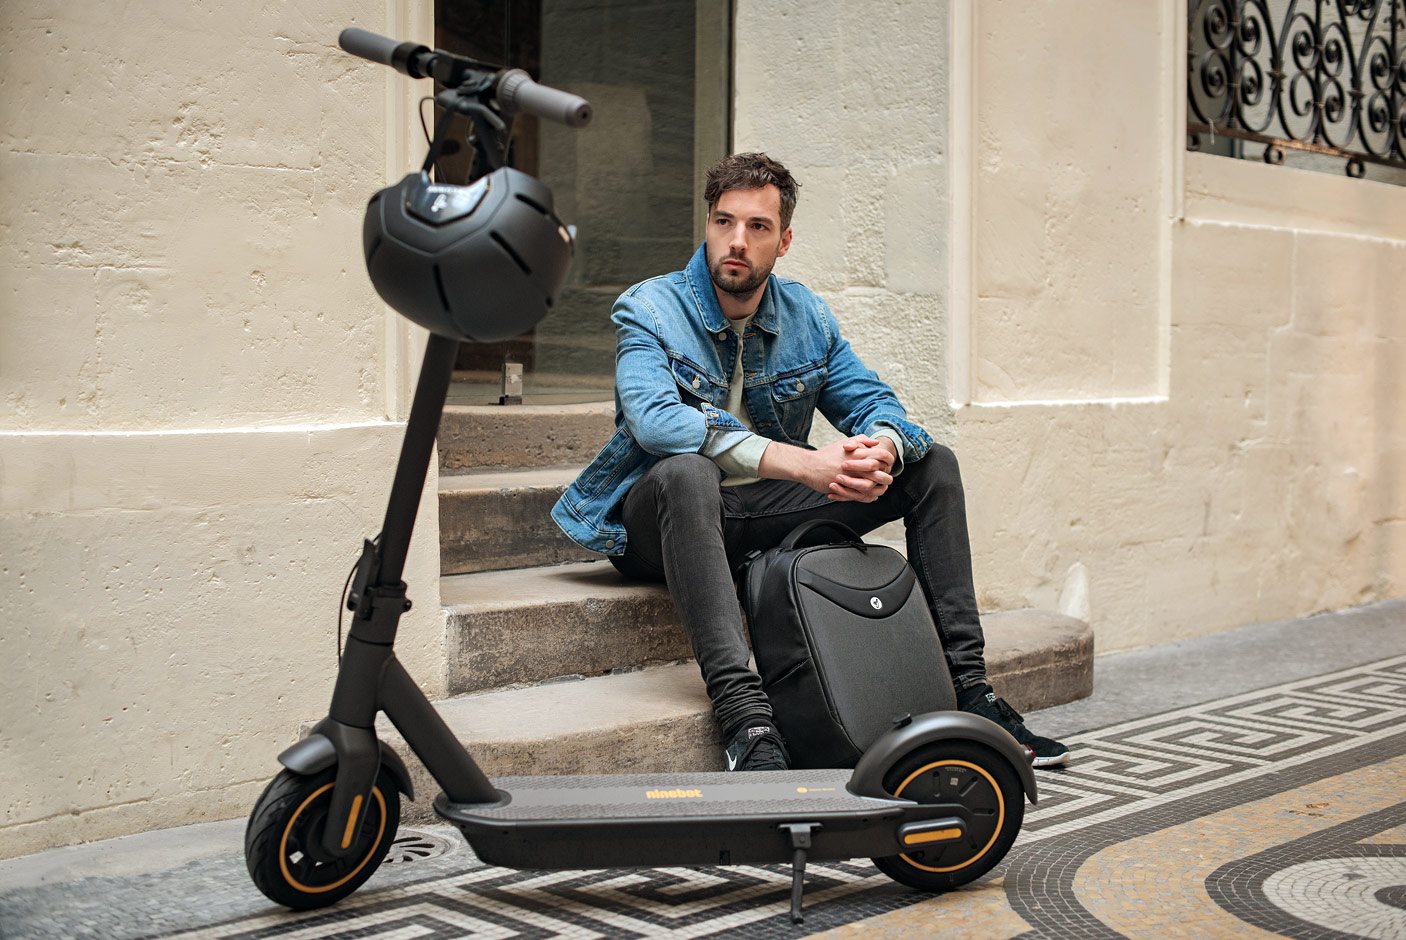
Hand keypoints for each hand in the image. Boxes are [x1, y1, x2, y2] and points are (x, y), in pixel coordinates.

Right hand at [758, 435, 895, 501]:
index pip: (882, 456)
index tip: (887, 465)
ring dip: (877, 489)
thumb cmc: (827, 454)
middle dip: (886, 477)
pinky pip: (860, 496)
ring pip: (871, 487)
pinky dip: (867, 498)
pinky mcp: (843, 488)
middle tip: (886, 479)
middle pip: (880, 473)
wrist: (809, 465)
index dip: (888, 461)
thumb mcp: (844, 442)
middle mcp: (856, 465)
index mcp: (858, 453)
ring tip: (879, 489)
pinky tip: (870, 496)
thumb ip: (861, 440)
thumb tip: (876, 442)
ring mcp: (849, 478)